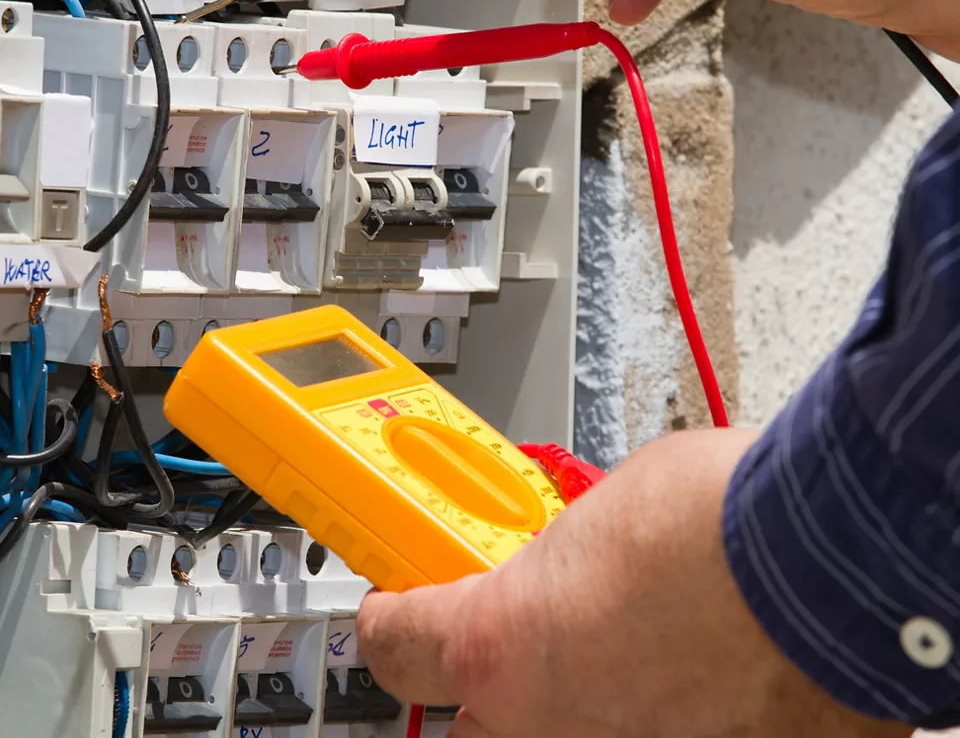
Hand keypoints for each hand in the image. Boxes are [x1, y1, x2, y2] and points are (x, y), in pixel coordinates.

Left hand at [357, 429, 912, 737]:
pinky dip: (661, 711)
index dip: (389, 616)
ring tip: (624, 646)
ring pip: (560, 737)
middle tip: (512, 638)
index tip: (397, 602)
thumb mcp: (601, 513)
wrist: (839, 563)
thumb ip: (559, 559)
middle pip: (466, 725)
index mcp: (501, 646)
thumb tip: (565, 560)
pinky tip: (692, 671)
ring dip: (575, 703)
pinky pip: (650, 732)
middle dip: (483, 685)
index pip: (391, 646)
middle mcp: (548, 727)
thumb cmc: (727, 522)